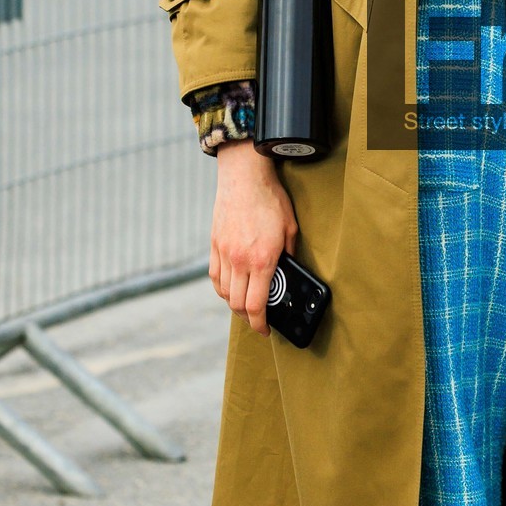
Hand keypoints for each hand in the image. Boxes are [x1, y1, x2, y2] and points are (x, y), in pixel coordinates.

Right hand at [210, 141, 298, 333]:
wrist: (244, 176)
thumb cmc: (271, 199)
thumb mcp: (291, 229)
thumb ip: (289, 255)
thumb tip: (288, 272)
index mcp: (262, 260)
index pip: (256, 305)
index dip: (260, 324)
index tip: (265, 330)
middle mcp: (239, 260)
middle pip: (237, 304)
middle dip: (249, 318)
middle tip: (258, 320)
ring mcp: (224, 253)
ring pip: (224, 293)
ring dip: (234, 305)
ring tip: (246, 306)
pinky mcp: (214, 245)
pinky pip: (215, 276)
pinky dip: (222, 289)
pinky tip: (230, 289)